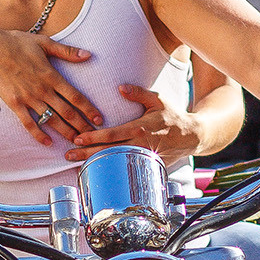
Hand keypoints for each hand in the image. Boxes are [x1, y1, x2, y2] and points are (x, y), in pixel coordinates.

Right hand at [0, 27, 102, 146]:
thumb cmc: (17, 42)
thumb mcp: (45, 42)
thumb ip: (67, 51)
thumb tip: (88, 55)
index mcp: (52, 76)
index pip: (76, 97)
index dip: (89, 110)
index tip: (99, 119)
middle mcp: (43, 90)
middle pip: (67, 112)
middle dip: (81, 125)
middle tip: (92, 136)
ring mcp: (28, 98)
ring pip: (51, 120)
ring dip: (65, 132)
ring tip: (76, 142)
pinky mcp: (15, 104)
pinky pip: (28, 123)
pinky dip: (38, 134)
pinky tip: (48, 143)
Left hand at [65, 83, 200, 166]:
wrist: (192, 136)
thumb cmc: (173, 116)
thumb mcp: (158, 99)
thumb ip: (138, 93)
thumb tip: (120, 87)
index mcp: (141, 128)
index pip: (112, 134)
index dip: (94, 137)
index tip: (77, 138)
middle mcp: (140, 145)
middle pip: (108, 152)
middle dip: (86, 154)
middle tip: (68, 155)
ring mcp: (143, 158)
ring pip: (115, 163)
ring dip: (95, 164)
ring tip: (76, 166)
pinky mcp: (146, 166)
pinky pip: (124, 169)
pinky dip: (110, 171)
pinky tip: (96, 172)